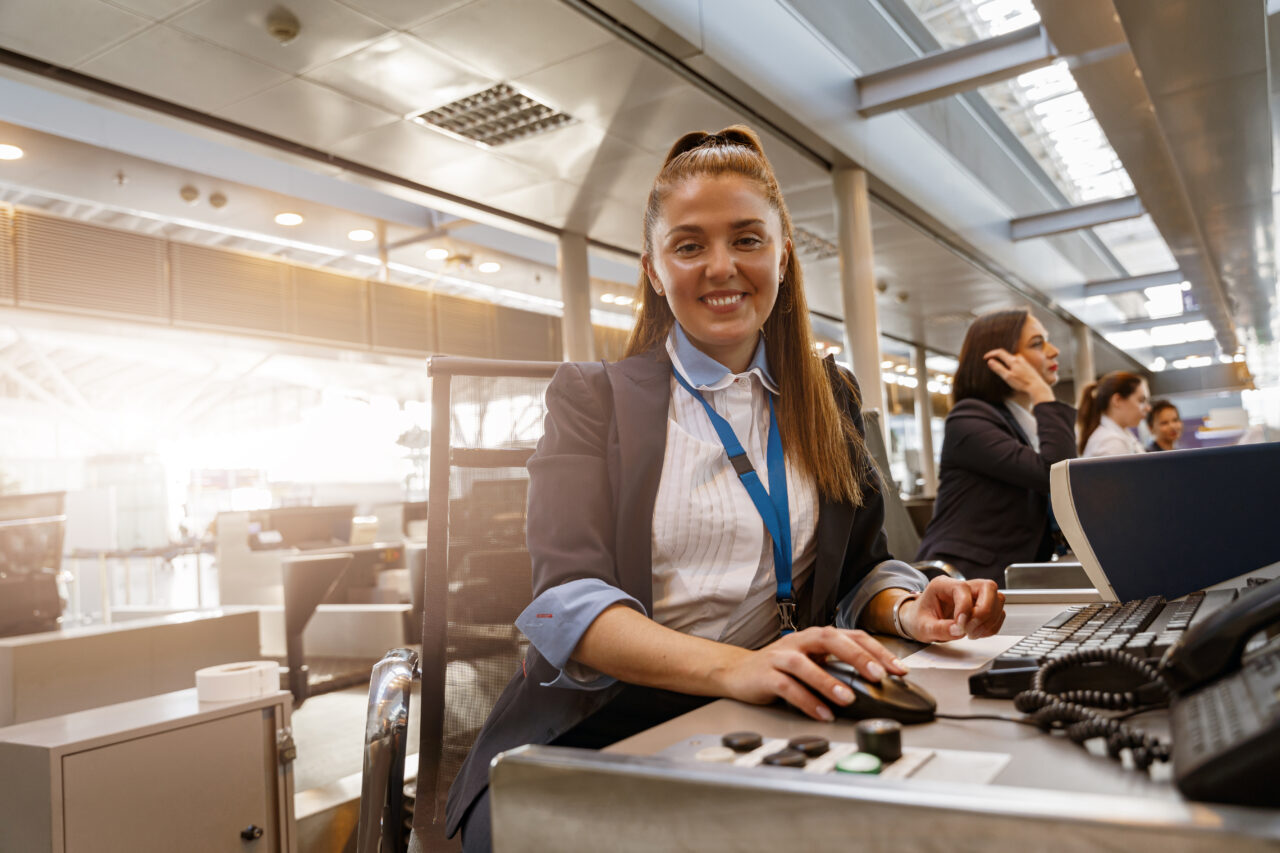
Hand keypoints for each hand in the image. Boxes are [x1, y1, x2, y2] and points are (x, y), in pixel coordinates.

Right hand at [716, 626, 907, 721]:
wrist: (738, 672)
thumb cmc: (781, 668)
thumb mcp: (813, 663)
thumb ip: (838, 668)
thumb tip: (877, 684)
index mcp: (817, 637)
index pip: (852, 636)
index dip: (877, 651)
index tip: (899, 670)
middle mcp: (800, 641)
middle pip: (830, 639)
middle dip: (857, 656)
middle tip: (878, 675)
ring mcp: (781, 657)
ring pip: (805, 664)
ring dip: (829, 681)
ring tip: (848, 699)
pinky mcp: (765, 675)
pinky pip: (787, 687)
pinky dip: (806, 700)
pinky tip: (822, 713)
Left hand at [899, 577, 1005, 641]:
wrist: (919, 621)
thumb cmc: (919, 619)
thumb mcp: (923, 627)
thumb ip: (939, 629)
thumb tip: (958, 630)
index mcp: (942, 585)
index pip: (963, 588)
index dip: (965, 607)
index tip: (960, 625)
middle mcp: (961, 586)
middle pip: (988, 587)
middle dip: (984, 611)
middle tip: (970, 629)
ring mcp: (974, 595)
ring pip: (997, 599)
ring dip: (989, 620)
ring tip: (971, 633)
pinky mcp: (982, 606)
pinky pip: (998, 612)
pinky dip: (992, 625)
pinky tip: (978, 633)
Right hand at [983, 348, 1053, 403]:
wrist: (1037, 387)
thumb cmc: (1022, 383)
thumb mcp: (1007, 377)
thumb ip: (998, 368)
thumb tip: (990, 361)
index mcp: (1013, 360)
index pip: (999, 352)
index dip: (991, 354)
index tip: (985, 358)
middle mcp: (1019, 358)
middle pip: (1005, 355)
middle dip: (997, 357)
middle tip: (990, 363)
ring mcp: (1024, 361)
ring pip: (1011, 358)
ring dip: (1004, 361)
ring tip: (1000, 368)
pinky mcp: (1027, 366)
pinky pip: (1016, 362)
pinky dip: (1010, 364)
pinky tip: (1010, 371)